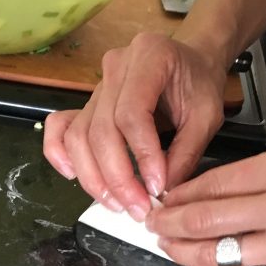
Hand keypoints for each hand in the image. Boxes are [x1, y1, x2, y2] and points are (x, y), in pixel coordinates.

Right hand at [42, 32, 228, 221]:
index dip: (141, 155)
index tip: (156, 186)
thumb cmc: (199, 85)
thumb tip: (159, 192)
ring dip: (94, 178)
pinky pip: (61, 128)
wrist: (189, 63)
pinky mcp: (86, 104)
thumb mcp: (206, 117)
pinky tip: (72, 175)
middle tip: (137, 208)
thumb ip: (185, 153)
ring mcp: (96, 87)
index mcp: (149, 57)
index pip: (132, 113)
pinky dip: (59, 153)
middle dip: (117, 177)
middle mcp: (115, 68)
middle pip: (100, 130)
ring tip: (117, 204)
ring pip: (78, 137)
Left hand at [147, 140, 265, 265]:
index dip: (178, 193)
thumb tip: (207, 189)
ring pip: (216, 253)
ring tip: (170, 247)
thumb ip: (262, 173)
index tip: (163, 198)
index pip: (215, 181)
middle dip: (167, 222)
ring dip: (182, 252)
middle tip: (152, 223)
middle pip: (205, 217)